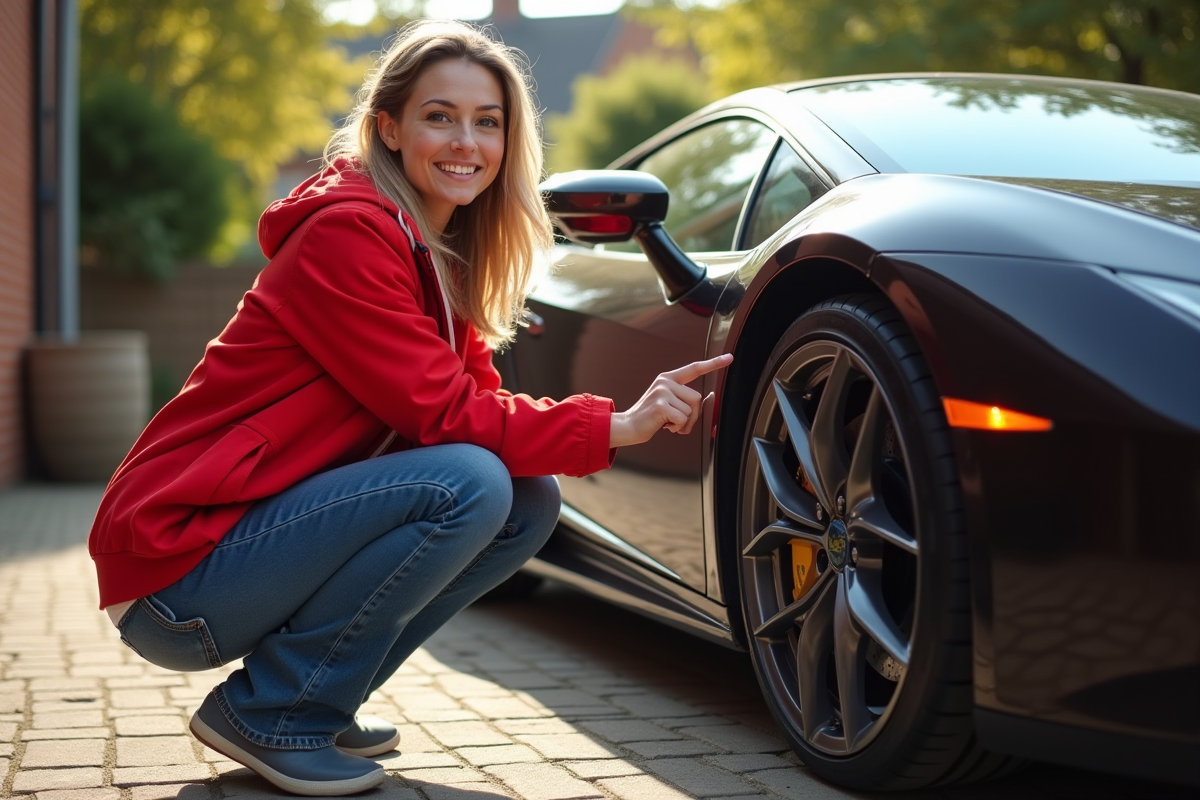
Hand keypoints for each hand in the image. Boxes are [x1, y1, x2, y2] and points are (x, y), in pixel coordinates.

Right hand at [609, 353, 733, 447]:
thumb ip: (685, 398)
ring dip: (683, 423)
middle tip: (677, 422)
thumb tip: (711, 398)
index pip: (694, 368)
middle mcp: (665, 382)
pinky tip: (664, 425)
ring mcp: (662, 392)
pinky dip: (677, 427)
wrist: (629, 426)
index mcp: (668, 378)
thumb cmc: (652, 416)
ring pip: (690, 411)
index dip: (713, 363)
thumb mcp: (668, 401)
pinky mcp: (660, 405)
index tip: (729, 358)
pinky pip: (682, 419)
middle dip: (692, 415)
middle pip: (697, 398)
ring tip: (668, 422)